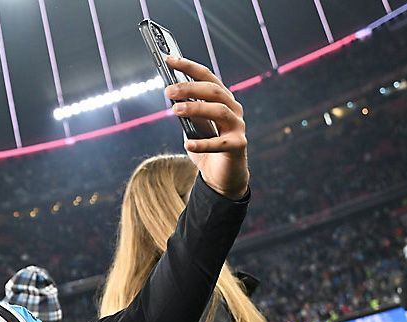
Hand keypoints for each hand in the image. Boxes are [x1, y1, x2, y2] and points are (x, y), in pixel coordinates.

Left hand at [164, 56, 248, 198]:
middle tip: (168, 90)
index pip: (207, 77)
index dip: (189, 67)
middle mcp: (233, 109)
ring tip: (174, 110)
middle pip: (214, 91)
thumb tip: (172, 93)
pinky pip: (220, 143)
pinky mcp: (238, 146)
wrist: (221, 176)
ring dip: (196, 108)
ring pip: (219, 111)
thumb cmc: (205, 147)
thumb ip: (186, 111)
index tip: (169, 59)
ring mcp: (238, 127)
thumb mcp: (192, 126)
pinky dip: (203, 143)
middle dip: (190, 87)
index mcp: (222, 100)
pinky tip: (188, 145)